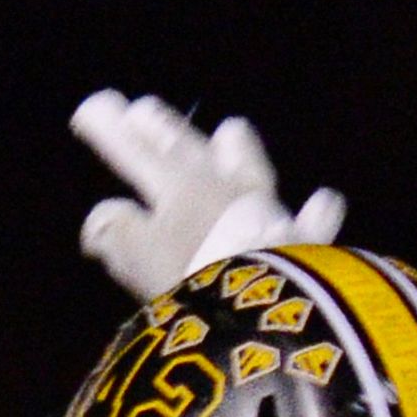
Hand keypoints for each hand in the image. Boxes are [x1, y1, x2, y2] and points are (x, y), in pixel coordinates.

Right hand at [71, 92, 345, 299]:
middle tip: (144, 108)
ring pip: (249, 167)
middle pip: (188, 149)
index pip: (136, 153)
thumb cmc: (191, 279)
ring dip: (238, 149)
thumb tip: (101, 217)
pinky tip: (325, 199)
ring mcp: (267, 210)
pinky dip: (316, 212)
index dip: (112, 132)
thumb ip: (115, 230)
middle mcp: (223, 188)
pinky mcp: (302, 242)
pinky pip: (312, 221)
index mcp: (178, 188)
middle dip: (162, 128)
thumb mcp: (137, 255)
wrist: (263, 308)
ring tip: (230, 128)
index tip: (91, 108)